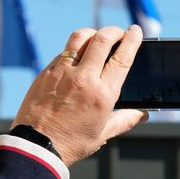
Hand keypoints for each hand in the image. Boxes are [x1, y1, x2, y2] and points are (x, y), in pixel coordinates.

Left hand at [12, 25, 148, 165]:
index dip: (132, 40)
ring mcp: (63, 73)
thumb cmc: (71, 144)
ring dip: (93, 33)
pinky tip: (77, 57)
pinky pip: (63, 52)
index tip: (136, 31)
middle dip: (114, 31)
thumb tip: (143, 114)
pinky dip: (74, 49)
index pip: (122, 57)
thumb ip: (125, 120)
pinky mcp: (46, 73)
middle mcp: (84, 79)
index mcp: (102, 95)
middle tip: (119, 32)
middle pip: (102, 39)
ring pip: (80, 38)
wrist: (36, 147)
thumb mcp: (103, 133)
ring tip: (97, 38)